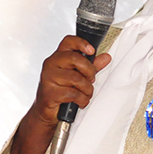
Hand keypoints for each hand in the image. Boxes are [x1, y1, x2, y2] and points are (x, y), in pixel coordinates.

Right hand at [8, 35, 110, 153]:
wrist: (46, 112)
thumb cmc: (61, 91)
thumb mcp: (77, 76)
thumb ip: (91, 66)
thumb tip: (105, 57)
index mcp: (58, 57)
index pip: (68, 41)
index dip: (81, 43)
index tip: (92, 51)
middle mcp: (51, 65)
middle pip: (75, 58)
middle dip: (89, 70)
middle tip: (91, 79)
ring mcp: (48, 78)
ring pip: (76, 78)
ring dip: (87, 89)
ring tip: (86, 94)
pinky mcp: (49, 93)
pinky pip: (72, 93)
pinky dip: (81, 100)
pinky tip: (80, 102)